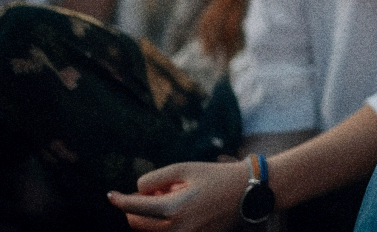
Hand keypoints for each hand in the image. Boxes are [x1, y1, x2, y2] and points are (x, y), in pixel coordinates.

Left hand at [109, 159, 249, 231]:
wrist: (248, 193)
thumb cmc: (217, 176)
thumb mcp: (185, 168)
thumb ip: (155, 179)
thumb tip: (139, 191)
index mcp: (172, 209)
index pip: (133, 207)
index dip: (118, 199)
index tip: (110, 194)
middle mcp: (176, 228)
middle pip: (136, 223)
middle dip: (134, 207)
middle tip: (151, 191)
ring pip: (149, 231)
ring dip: (148, 215)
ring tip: (169, 197)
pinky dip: (163, 222)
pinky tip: (177, 207)